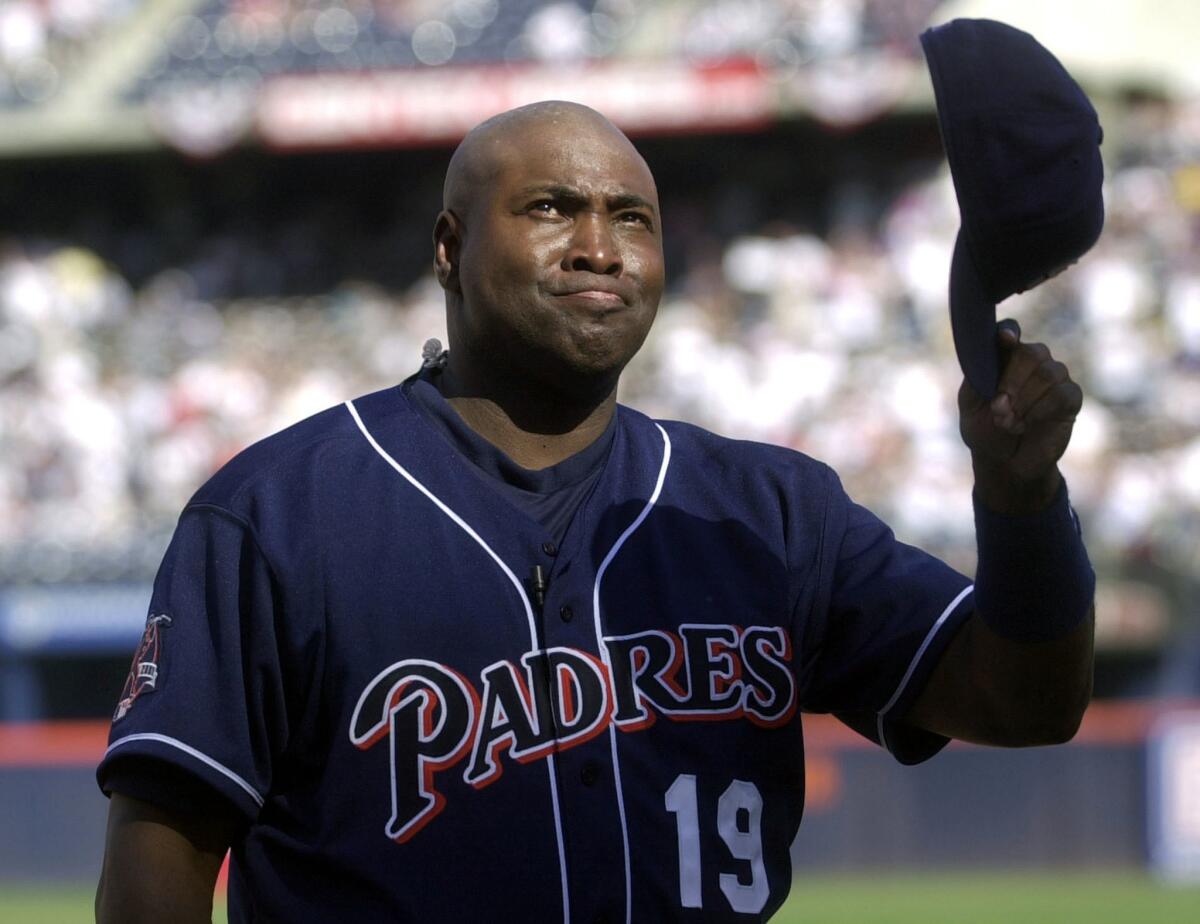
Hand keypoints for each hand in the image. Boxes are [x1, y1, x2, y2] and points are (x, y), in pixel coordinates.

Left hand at [958, 320, 1082, 513]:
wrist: (1005, 463)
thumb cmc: (985, 430)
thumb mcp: (970, 405)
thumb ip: (978, 376)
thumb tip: (996, 353)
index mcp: (1003, 358)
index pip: (1009, 332)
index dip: (1009, 332)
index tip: (1004, 339)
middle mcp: (1031, 362)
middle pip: (1032, 352)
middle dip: (1012, 382)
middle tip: (998, 409)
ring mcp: (1054, 377)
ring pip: (1049, 373)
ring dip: (1025, 401)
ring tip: (1009, 424)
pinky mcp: (1070, 397)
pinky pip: (1063, 393)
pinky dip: (1041, 410)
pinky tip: (1028, 424)